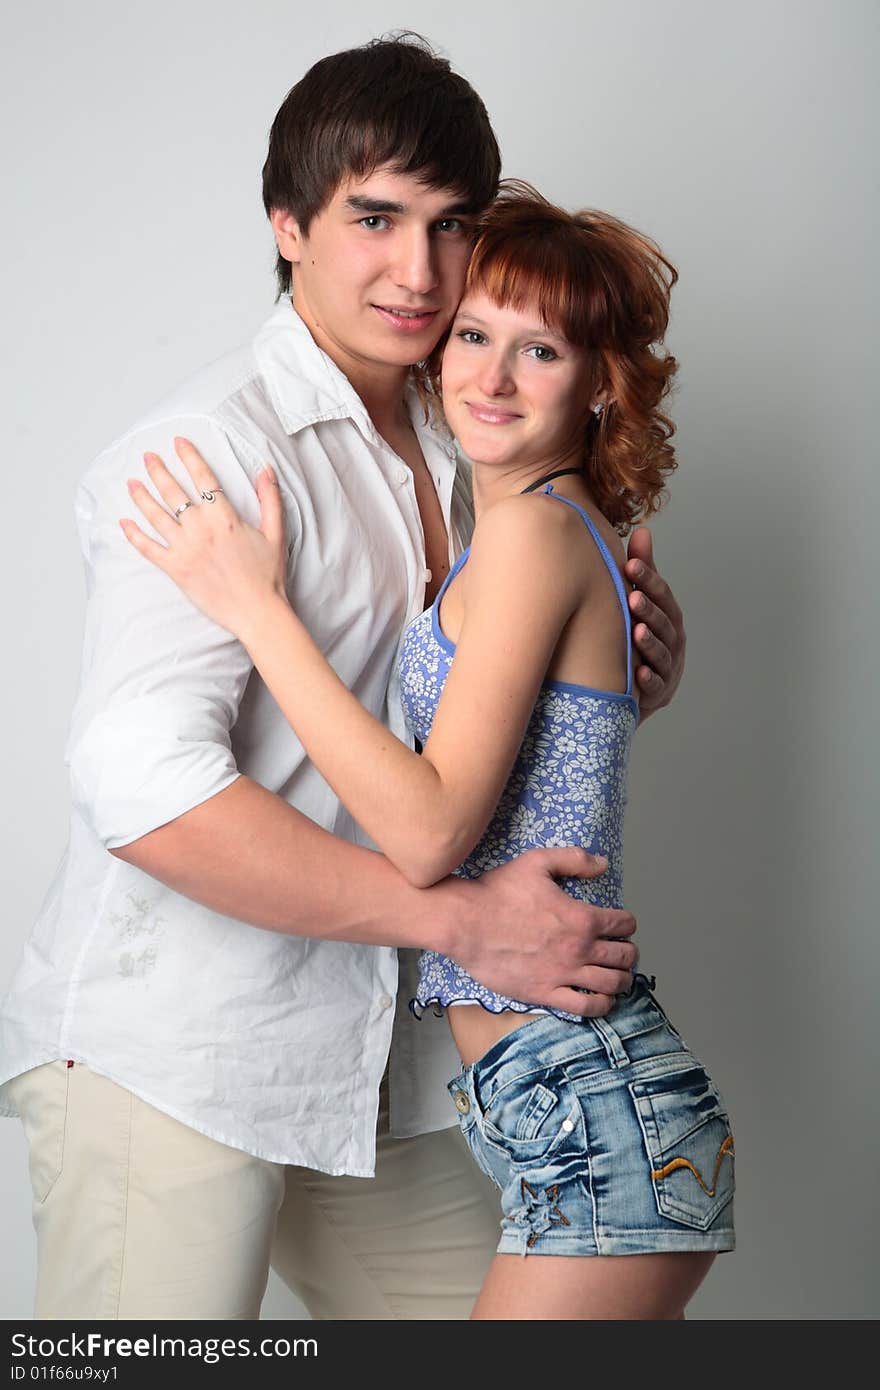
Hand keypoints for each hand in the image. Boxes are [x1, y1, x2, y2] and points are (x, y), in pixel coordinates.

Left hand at [120, 438, 287, 640]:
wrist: (257, 612)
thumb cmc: (268, 576)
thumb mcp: (275, 533)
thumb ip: (270, 499)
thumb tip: (266, 470)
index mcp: (224, 517)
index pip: (203, 478)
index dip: (189, 457)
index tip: (178, 443)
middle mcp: (200, 528)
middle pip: (173, 492)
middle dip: (158, 471)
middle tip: (147, 457)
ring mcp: (185, 549)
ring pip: (156, 515)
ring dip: (141, 496)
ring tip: (131, 483)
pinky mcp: (176, 569)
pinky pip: (148, 548)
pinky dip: (134, 535)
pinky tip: (124, 522)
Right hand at [448, 847, 637, 1017]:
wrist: (465, 922)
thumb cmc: (498, 892)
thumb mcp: (537, 862)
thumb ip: (575, 859)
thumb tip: (603, 864)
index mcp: (581, 918)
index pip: (623, 924)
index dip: (628, 923)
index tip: (622, 925)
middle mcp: (578, 949)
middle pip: (623, 957)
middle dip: (629, 953)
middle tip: (623, 951)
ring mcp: (563, 975)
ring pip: (611, 984)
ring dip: (622, 980)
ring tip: (619, 976)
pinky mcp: (544, 994)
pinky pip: (585, 1007)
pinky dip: (601, 1005)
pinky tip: (601, 999)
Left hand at [625, 527, 685, 718]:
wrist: (632, 687)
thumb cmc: (637, 636)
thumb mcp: (641, 602)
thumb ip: (643, 570)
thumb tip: (642, 530)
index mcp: (669, 617)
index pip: (662, 595)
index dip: (649, 580)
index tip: (630, 565)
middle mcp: (673, 641)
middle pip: (664, 623)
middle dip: (650, 610)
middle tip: (633, 597)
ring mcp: (668, 668)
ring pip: (661, 653)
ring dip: (650, 642)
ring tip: (637, 632)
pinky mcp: (659, 694)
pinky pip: (655, 687)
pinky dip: (649, 680)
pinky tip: (638, 673)